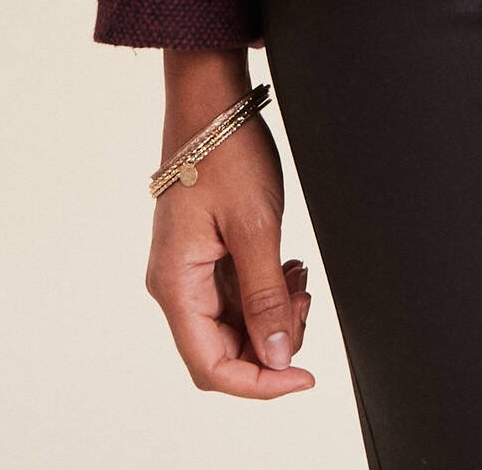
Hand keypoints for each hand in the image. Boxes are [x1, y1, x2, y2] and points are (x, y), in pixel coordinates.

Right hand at [146, 51, 315, 398]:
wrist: (211, 99)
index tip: (302, 375)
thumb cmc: (225, 151)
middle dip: (271, 340)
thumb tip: (278, 356)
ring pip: (233, 322)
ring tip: (299, 276)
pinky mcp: (204, 253)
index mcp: (177, 284)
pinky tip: (288, 266)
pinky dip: (266, 288)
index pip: (212, 366)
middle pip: (223, 348)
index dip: (259, 382)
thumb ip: (266, 297)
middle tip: (305, 300)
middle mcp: (176, 284)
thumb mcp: (255, 226)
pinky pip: (235, 293)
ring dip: (272, 312)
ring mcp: (189, 268)